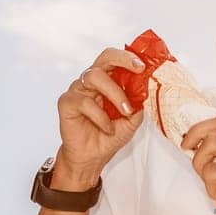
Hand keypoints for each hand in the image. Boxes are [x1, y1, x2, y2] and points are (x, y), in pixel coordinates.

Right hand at [55, 46, 146, 186]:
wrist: (92, 157)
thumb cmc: (109, 135)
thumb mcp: (132, 119)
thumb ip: (139, 102)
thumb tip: (148, 87)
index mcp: (107, 80)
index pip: (116, 60)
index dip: (129, 58)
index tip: (144, 65)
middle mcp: (92, 81)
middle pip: (104, 57)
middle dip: (123, 60)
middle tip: (139, 69)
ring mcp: (77, 89)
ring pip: (95, 77)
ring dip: (115, 94)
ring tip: (125, 112)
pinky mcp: (66, 102)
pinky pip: (84, 102)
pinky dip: (100, 116)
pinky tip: (107, 128)